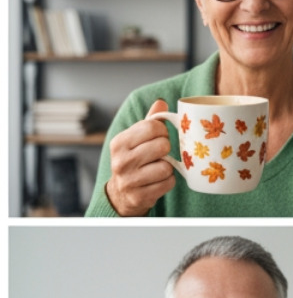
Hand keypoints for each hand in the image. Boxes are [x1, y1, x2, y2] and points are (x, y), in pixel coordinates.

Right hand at [104, 99, 177, 216]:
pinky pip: (168, 183)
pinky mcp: (140, 196)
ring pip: (166, 167)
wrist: (121, 194)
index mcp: (119, 142)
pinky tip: (159, 181)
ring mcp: (130, 180)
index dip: (163, 131)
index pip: (152, 127)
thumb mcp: (135, 139)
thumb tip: (161, 102)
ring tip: (158, 168)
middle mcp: (121, 160)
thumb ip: (149, 122)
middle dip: (167, 149)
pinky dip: (168, 181)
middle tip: (161, 154)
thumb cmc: (133, 160)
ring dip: (168, 168)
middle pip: (162, 146)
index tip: (161, 137)